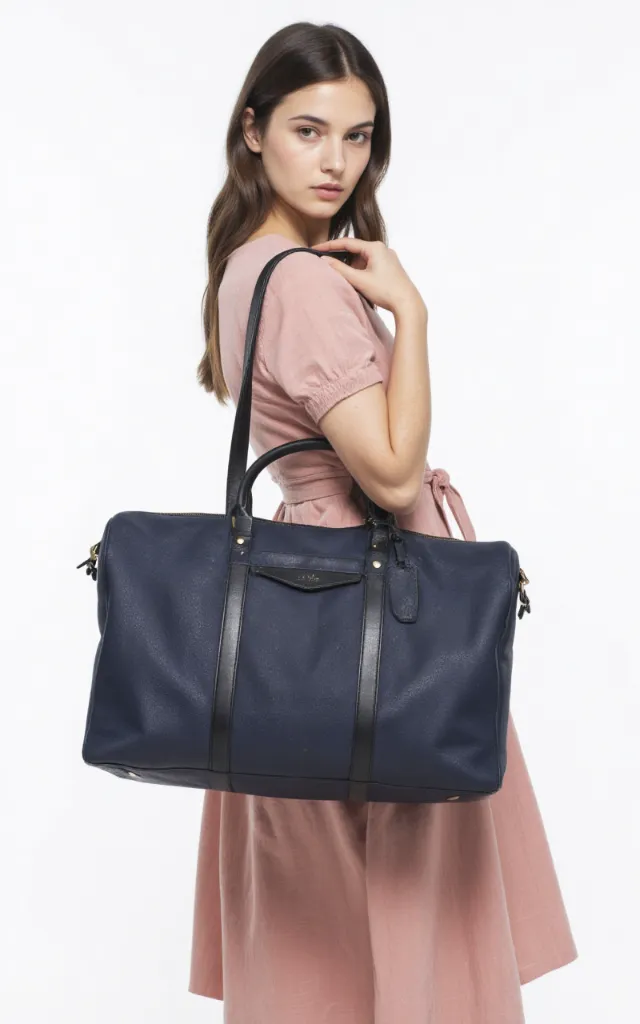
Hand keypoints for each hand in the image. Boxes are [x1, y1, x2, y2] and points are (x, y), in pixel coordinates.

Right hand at [311, 237, 426, 317]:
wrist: (408, 303)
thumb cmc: (386, 291)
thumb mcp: (359, 280)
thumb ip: (340, 269)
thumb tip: (324, 260)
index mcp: (375, 247)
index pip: (347, 242)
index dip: (329, 245)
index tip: (316, 248)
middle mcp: (382, 248)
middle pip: (355, 250)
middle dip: (342, 259)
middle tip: (328, 266)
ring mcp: (387, 258)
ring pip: (363, 259)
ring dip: (353, 268)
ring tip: (350, 281)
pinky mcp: (390, 267)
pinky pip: (370, 265)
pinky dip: (362, 271)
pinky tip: (360, 283)